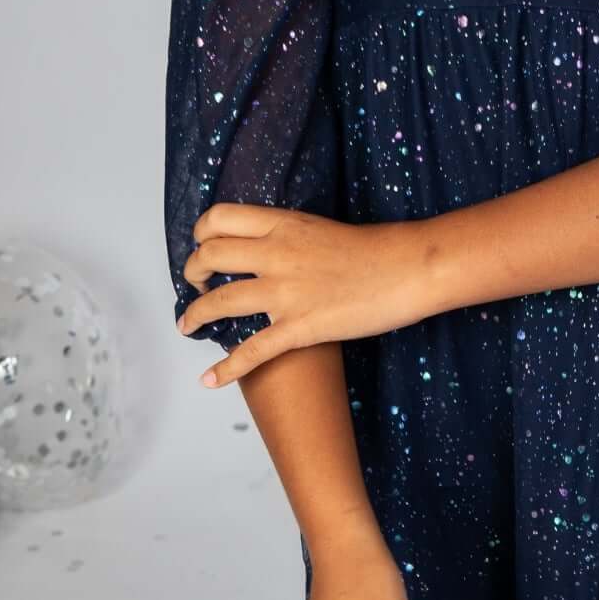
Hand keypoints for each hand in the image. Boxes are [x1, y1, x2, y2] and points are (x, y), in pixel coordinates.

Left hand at [177, 204, 433, 386]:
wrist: (409, 268)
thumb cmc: (379, 250)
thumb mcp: (323, 229)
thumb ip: (291, 237)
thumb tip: (273, 249)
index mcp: (284, 225)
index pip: (219, 219)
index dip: (201, 234)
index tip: (204, 247)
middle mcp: (277, 254)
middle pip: (209, 256)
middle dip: (193, 273)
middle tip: (197, 284)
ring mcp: (286, 292)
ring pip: (219, 302)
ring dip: (195, 314)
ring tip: (189, 324)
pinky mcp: (300, 327)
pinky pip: (252, 351)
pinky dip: (226, 370)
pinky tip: (210, 380)